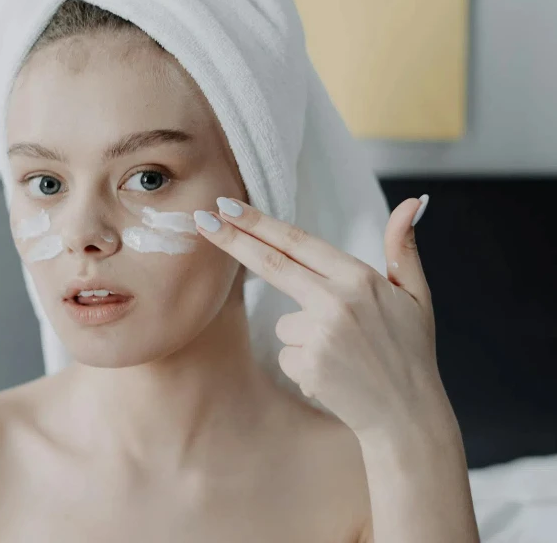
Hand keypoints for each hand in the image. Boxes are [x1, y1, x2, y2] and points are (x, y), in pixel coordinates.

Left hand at [193, 195, 451, 438]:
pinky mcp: (307, 366)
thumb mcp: (417, 295)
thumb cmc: (409, 353)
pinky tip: (333, 374)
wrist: (408, 416)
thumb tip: (412, 201)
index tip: (228, 205)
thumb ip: (402, 248)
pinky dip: (304, 364)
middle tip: (202, 218)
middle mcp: (337, 301)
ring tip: (341, 355)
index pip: (297, 242)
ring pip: (283, 324)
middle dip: (232, 239)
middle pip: (270, 263)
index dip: (259, 222)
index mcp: (360, 278)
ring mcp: (320, 335)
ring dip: (302, 337)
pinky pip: (287, 355)